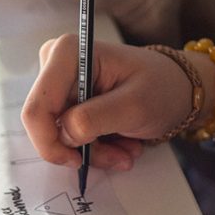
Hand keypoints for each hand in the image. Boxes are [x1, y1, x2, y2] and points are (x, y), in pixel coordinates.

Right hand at [21, 34, 194, 170]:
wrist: (177, 88)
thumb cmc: (162, 87)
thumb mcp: (134, 106)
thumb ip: (94, 119)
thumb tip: (64, 135)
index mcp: (67, 54)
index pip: (37, 109)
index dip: (51, 143)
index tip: (78, 160)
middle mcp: (56, 65)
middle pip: (47, 124)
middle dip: (82, 148)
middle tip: (119, 155)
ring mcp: (61, 84)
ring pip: (59, 135)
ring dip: (94, 151)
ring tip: (128, 150)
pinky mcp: (68, 100)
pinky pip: (69, 135)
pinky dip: (95, 147)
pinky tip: (121, 143)